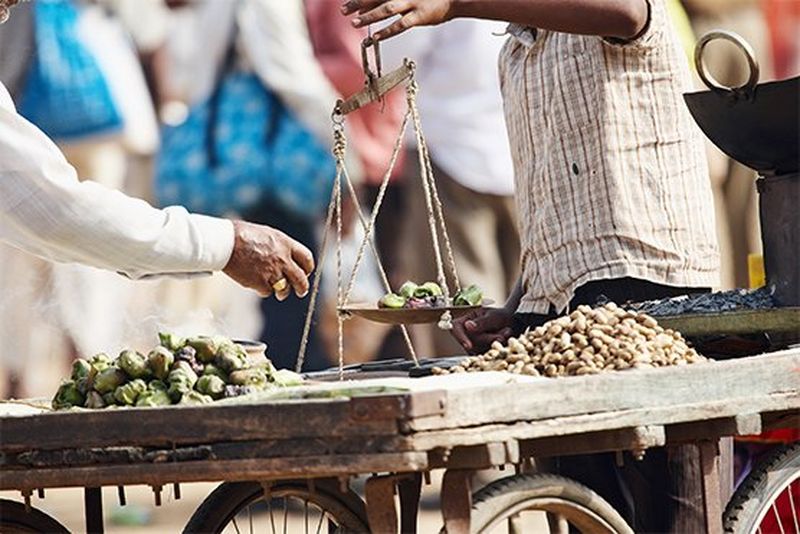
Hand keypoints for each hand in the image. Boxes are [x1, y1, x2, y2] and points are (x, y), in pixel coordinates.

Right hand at [223, 221, 313, 300]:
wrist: (225, 243)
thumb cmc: (242, 235)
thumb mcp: (267, 234)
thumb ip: (280, 246)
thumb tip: (287, 258)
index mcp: (285, 244)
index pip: (307, 259)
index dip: (308, 268)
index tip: (306, 272)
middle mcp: (282, 259)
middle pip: (301, 279)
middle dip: (302, 288)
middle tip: (301, 291)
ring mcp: (272, 272)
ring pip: (285, 289)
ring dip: (283, 292)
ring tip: (280, 293)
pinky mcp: (260, 283)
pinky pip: (267, 291)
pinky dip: (263, 290)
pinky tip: (257, 284)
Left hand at [341, 0, 455, 40]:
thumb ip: (397, 0)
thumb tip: (378, 8)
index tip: (348, 4)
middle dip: (358, 3)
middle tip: (342, 11)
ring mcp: (412, 3)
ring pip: (385, 10)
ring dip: (368, 16)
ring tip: (354, 23)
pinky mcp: (420, 16)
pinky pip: (400, 25)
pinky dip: (386, 32)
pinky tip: (375, 38)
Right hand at [451, 307, 513, 353]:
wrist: (509, 323)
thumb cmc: (499, 316)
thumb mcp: (492, 316)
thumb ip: (482, 322)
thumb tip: (467, 326)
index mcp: (465, 321)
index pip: (455, 328)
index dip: (460, 338)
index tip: (468, 346)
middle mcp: (466, 334)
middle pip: (470, 342)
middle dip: (488, 339)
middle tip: (503, 333)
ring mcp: (473, 345)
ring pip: (479, 350)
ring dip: (495, 343)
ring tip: (506, 332)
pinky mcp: (481, 353)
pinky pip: (486, 356)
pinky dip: (497, 349)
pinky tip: (505, 339)